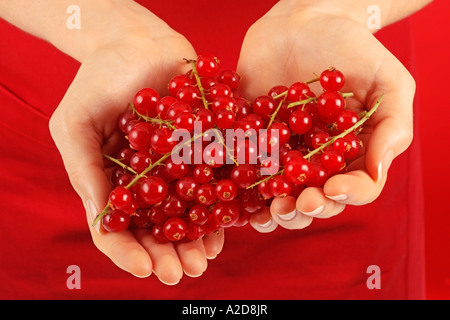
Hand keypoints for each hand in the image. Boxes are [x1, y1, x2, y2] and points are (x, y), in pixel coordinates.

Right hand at [49, 10, 223, 283]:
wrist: (137, 42)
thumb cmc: (98, 80)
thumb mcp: (75, 123)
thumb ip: (86, 169)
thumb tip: (105, 217)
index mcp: (113, 182)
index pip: (118, 229)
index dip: (129, 252)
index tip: (146, 268)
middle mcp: (147, 182)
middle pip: (157, 228)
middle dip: (169, 254)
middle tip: (183, 272)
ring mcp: (177, 168)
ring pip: (188, 213)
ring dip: (197, 239)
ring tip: (204, 259)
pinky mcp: (204, 149)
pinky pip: (214, 181)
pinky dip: (221, 205)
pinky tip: (227, 223)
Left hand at [238, 1, 414, 230]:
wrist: (302, 22)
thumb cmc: (351, 48)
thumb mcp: (387, 80)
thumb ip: (392, 126)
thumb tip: (378, 171)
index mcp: (352, 153)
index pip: (357, 187)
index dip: (347, 194)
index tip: (332, 187)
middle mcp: (317, 160)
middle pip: (316, 199)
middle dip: (306, 209)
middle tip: (296, 204)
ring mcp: (283, 153)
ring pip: (280, 195)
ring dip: (275, 211)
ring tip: (270, 212)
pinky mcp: (252, 140)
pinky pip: (247, 168)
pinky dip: (242, 187)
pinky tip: (239, 198)